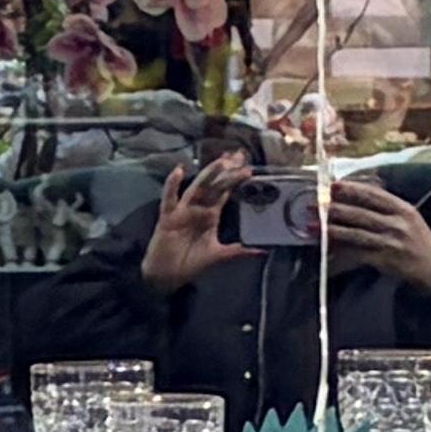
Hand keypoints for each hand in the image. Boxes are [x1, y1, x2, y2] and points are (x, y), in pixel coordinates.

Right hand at [141, 152, 250, 292]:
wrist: (168, 276)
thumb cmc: (191, 262)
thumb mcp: (219, 255)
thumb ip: (239, 251)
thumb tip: (263, 250)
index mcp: (211, 214)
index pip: (225, 192)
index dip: (235, 179)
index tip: (248, 167)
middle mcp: (198, 208)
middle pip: (215, 185)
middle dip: (227, 171)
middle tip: (239, 155)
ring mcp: (183, 210)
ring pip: (197, 187)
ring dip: (209, 175)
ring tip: (222, 162)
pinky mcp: (168, 217)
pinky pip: (170, 199)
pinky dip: (172, 185)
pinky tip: (179, 171)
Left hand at [320, 174, 430, 292]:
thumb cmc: (418, 240)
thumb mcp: (408, 217)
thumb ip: (386, 207)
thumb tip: (355, 197)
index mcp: (403, 208)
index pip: (374, 195)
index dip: (352, 189)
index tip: (334, 186)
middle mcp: (397, 223)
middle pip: (361, 214)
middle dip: (336, 209)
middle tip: (316, 206)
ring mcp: (391, 242)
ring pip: (356, 234)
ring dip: (332, 230)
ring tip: (314, 227)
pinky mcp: (385, 260)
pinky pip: (358, 255)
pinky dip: (341, 253)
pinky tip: (327, 251)